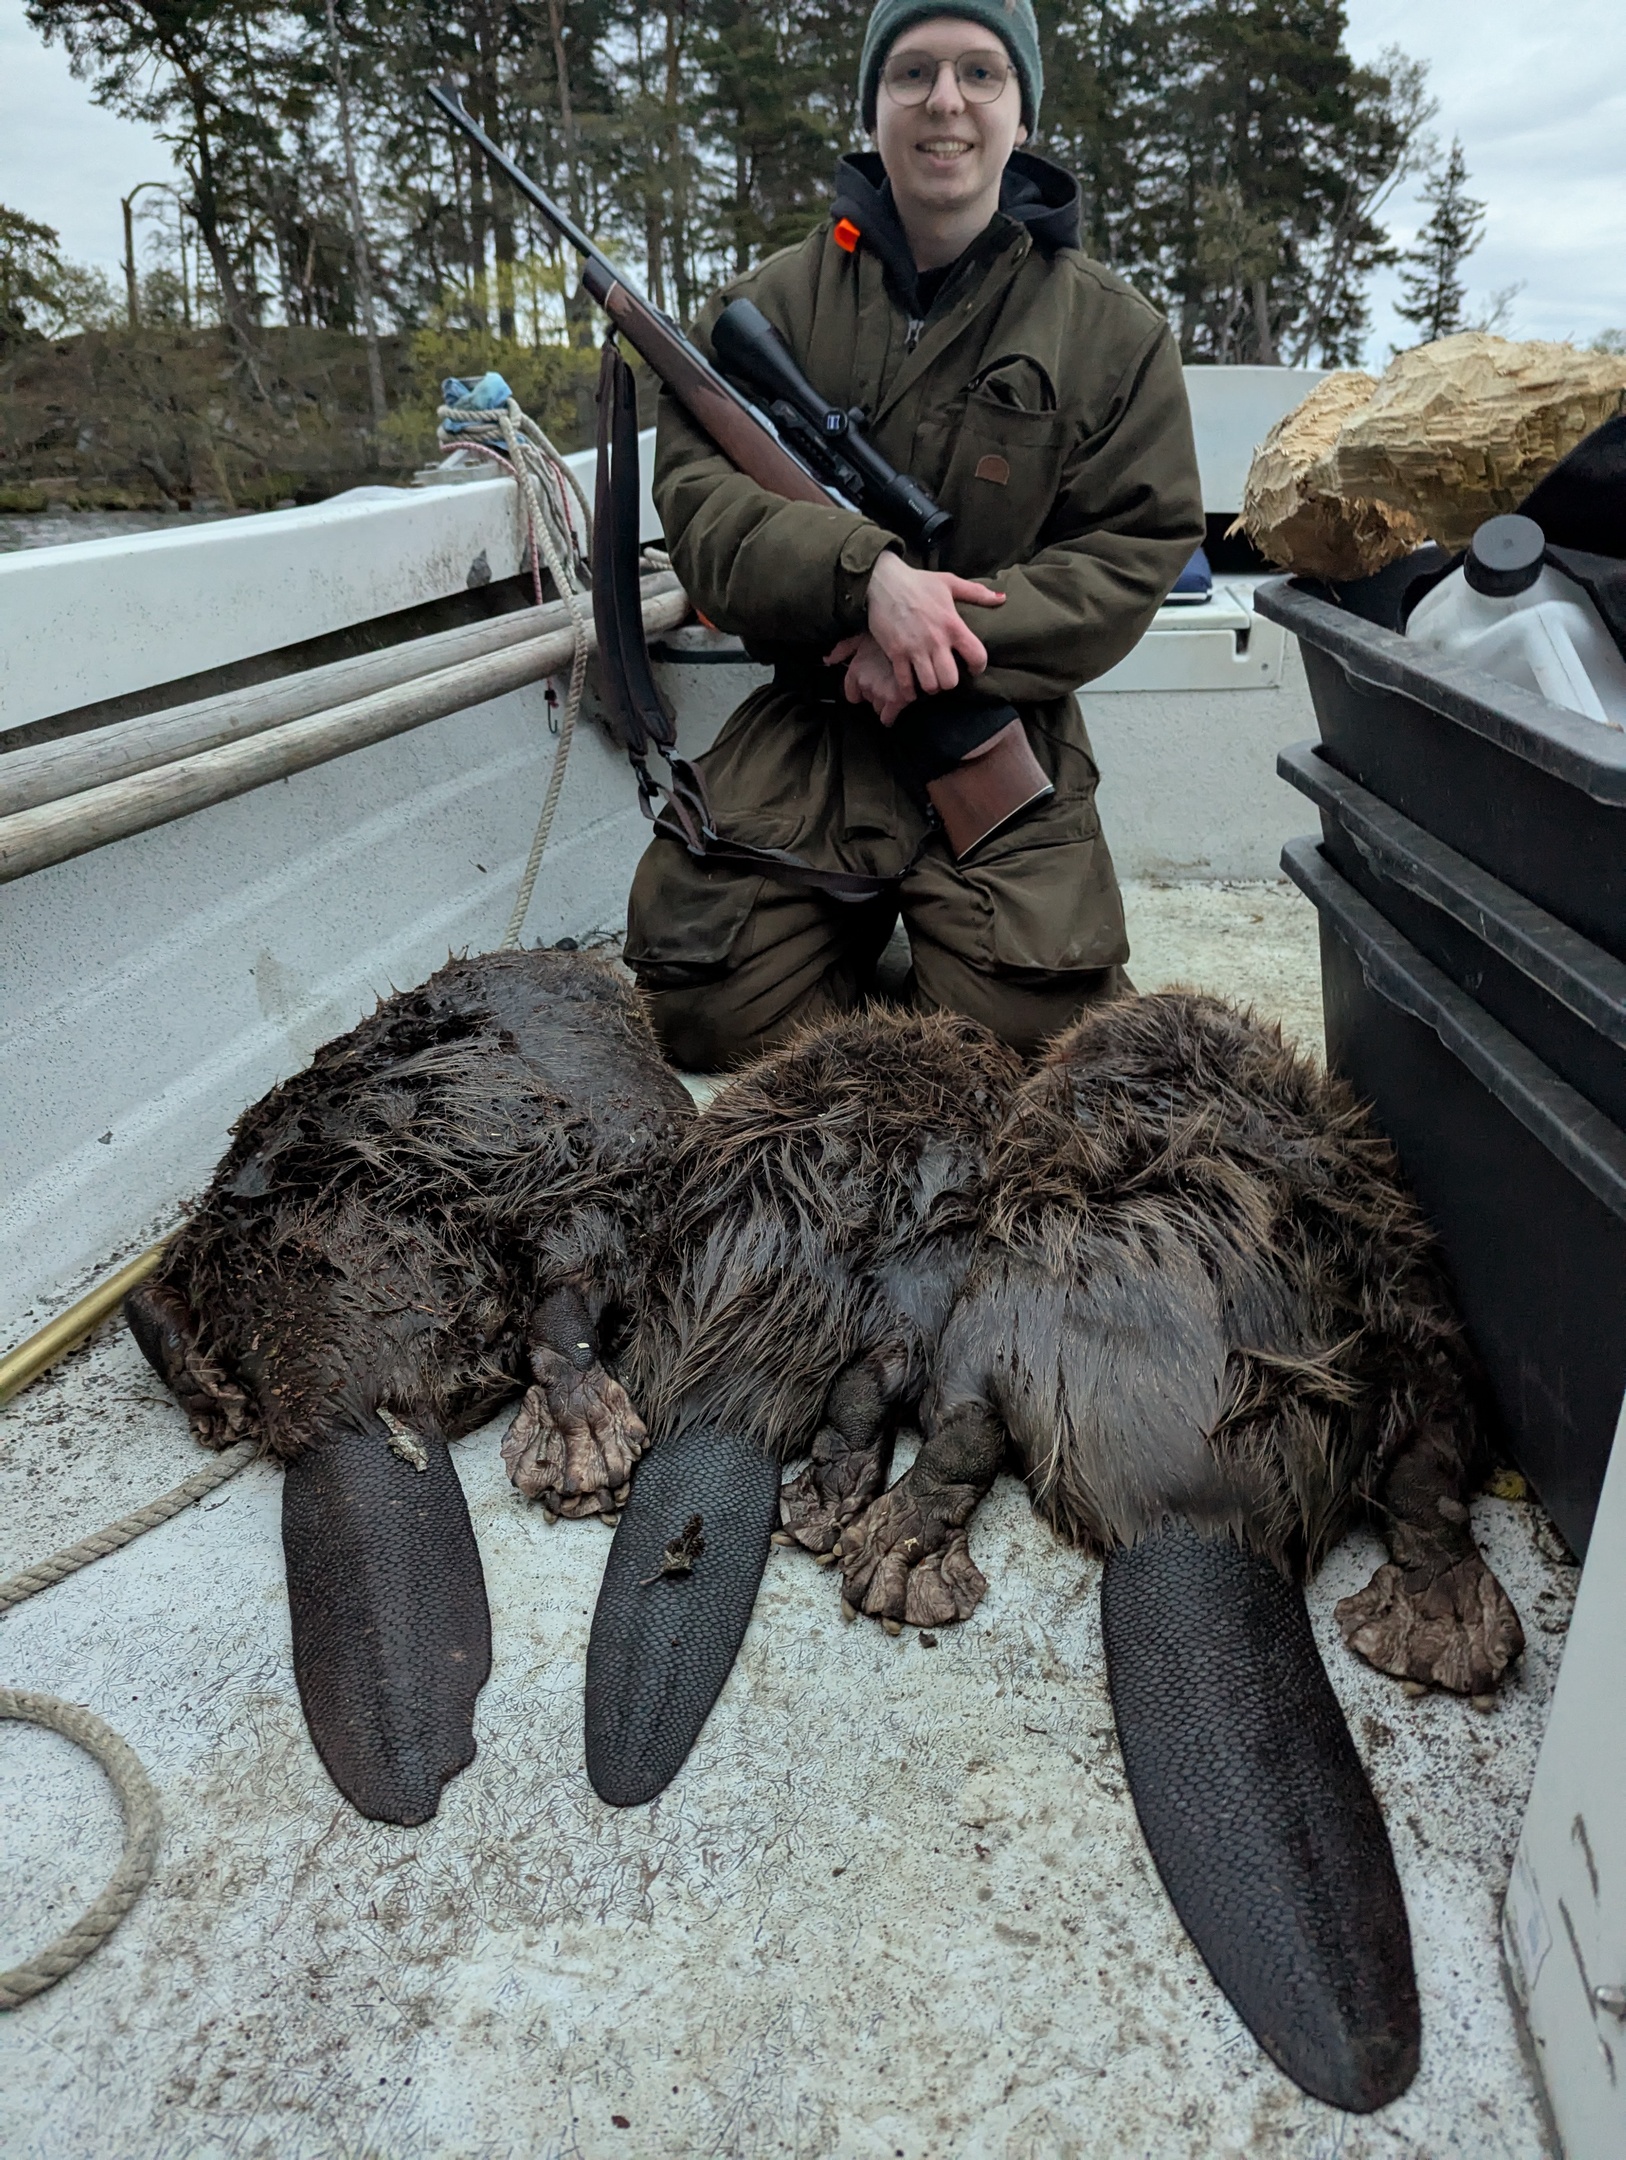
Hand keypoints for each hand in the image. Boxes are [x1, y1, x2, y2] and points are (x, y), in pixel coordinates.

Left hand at [824, 630, 913, 724]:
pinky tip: (896, 707)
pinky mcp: (895, 700)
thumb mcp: (863, 638)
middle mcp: (865, 683)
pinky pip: (887, 718)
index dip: (861, 691)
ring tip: (895, 687)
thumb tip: (827, 660)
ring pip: (878, 708)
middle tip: (887, 680)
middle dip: (876, 693)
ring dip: (885, 701)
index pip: (852, 694)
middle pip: (867, 700)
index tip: (871, 685)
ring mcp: (880, 692)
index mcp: (856, 669)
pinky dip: (890, 716)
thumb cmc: (889, 638)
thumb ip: (843, 650)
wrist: (915, 643)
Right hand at [845, 552, 1004, 707]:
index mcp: (953, 624)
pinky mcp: (896, 653)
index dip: (978, 667)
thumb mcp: (950, 582)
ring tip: (929, 680)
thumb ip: (977, 593)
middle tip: (946, 675)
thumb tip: (1002, 598)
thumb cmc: (918, 582)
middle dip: (950, 682)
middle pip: (950, 680)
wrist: (881, 581)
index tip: (973, 668)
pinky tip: (911, 688)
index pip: (977, 656)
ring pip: (930, 685)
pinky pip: (905, 683)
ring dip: (931, 686)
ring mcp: (915, 649)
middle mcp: (936, 640)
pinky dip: (909, 691)